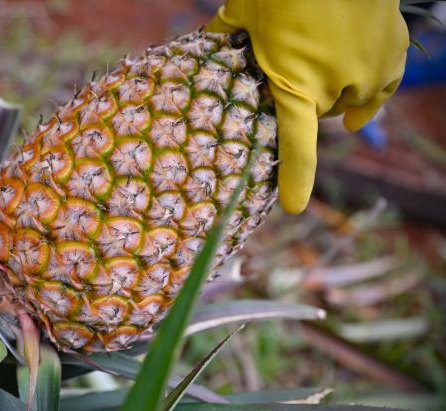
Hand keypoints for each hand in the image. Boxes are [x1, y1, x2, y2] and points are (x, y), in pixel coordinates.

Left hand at [206, 0, 408, 212]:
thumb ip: (225, 34)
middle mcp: (336, 87)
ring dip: (334, 91)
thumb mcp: (245, 9)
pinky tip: (362, 96)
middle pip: (318, 115)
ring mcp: (369, 72)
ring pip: (349, 99)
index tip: (294, 206)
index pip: (297, 145)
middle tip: (290, 72)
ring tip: (320, 67)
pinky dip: (371, 90)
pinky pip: (382, 86)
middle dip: (304, 100)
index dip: (296, 179)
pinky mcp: (392, 54)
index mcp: (295, 84)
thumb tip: (204, 43)